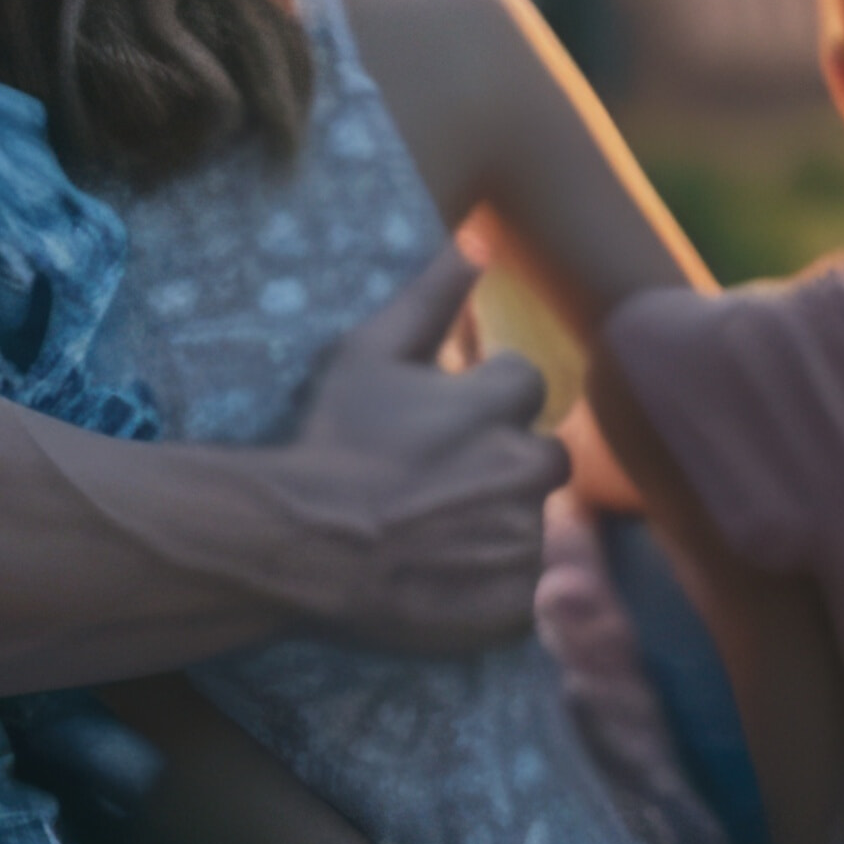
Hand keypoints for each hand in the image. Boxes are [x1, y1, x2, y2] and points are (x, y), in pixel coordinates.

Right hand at [273, 249, 568, 653]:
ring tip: (433, 536)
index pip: (524, 385)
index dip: (483, 402)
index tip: (441, 426)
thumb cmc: (331, 439)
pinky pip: (519, 588)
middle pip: (543, 458)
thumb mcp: (369, 352)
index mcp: (499, 403)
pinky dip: (490, 585)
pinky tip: (441, 577)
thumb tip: (480, 242)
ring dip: (496, 525)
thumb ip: (431, 296)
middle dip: (504, 465)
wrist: (300, 541)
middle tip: (441, 487)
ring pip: (530, 524)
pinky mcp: (512, 601)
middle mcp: (523, 467)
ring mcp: (521, 538)